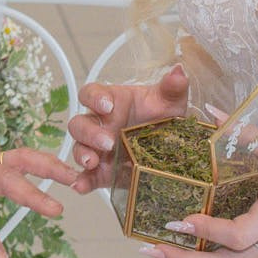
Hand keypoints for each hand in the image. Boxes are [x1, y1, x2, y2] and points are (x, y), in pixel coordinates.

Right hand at [66, 65, 188, 192]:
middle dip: (90, 132)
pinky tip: (81, 186)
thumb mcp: (170, 103)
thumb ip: (173, 88)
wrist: (170, 150)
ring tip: (92, 162)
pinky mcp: (101, 172)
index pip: (91, 94)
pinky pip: (85, 176)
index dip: (94, 98)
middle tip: (108, 141)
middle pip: (80, 123)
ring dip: (82, 154)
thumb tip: (179, 71)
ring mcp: (97, 149)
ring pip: (78, 148)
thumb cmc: (162, 118)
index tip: (107, 105)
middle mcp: (100, 125)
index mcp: (111, 102)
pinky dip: (81, 181)